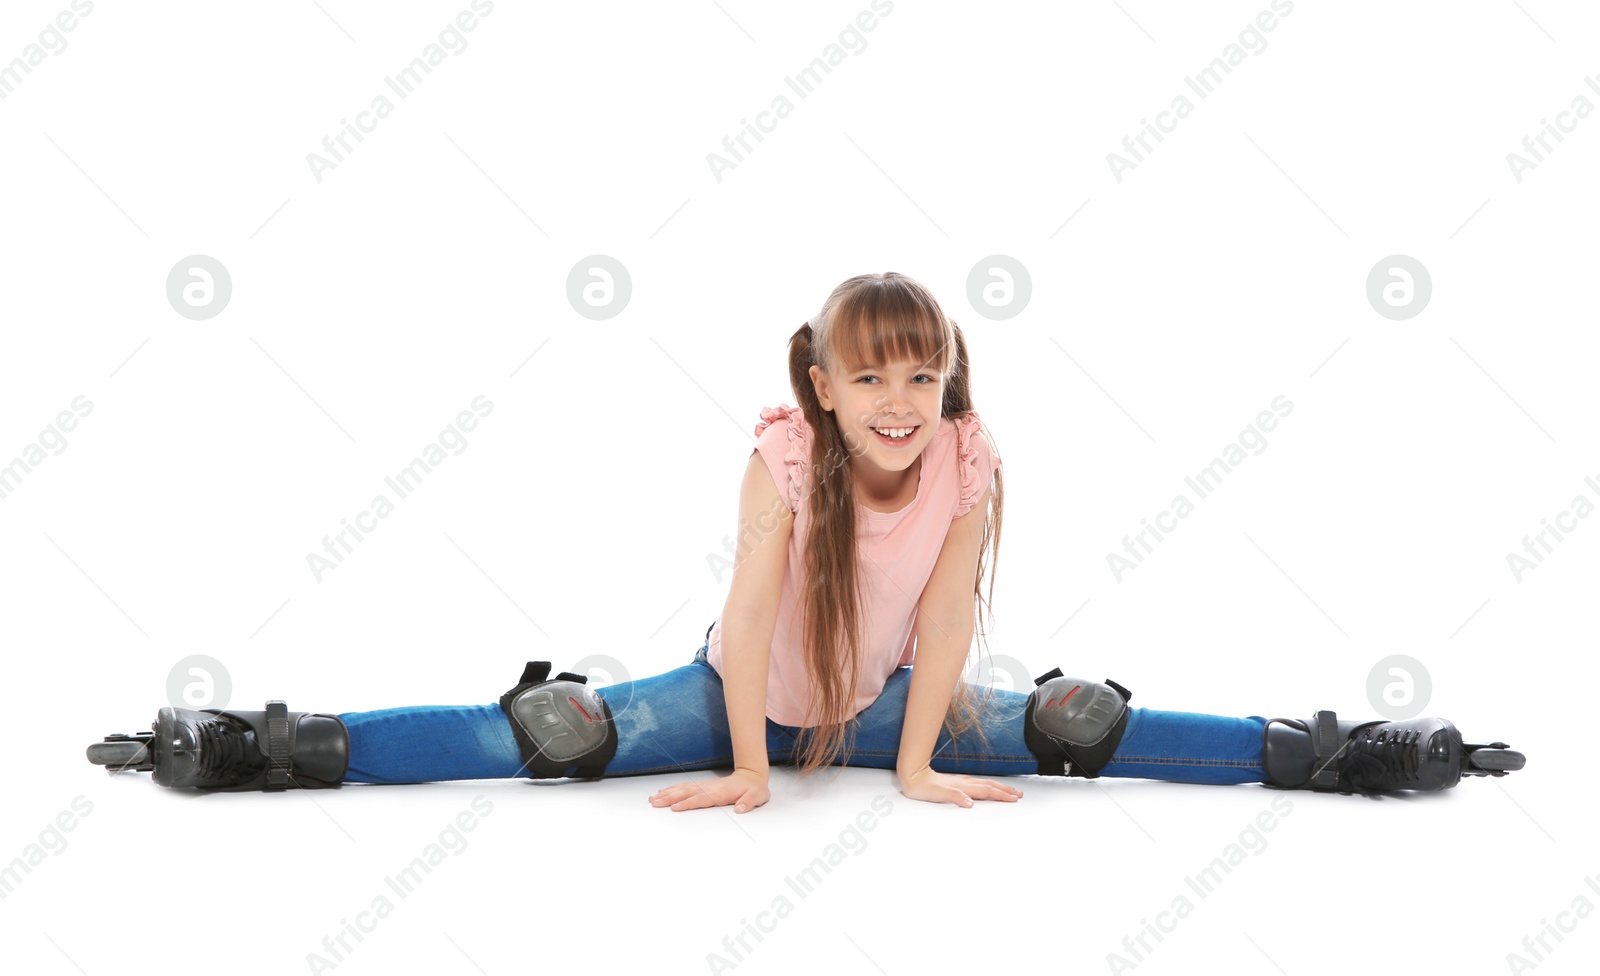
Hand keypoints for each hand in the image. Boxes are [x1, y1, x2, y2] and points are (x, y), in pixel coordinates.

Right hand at [648, 767, 769, 813]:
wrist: (752, 776)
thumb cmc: (754, 789)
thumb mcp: (757, 796)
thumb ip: (748, 802)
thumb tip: (740, 808)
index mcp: (720, 793)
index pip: (701, 799)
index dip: (688, 803)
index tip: (674, 807)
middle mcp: (710, 788)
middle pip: (686, 793)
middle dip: (670, 797)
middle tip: (654, 802)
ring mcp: (705, 786)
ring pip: (683, 789)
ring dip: (668, 793)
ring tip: (654, 798)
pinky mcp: (703, 786)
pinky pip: (686, 787)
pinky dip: (673, 789)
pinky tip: (664, 792)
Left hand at [898, 766, 1022, 806]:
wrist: (913, 775)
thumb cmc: (924, 787)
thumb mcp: (938, 794)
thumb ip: (955, 797)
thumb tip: (970, 803)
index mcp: (964, 787)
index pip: (987, 791)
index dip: (1002, 795)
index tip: (1014, 798)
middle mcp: (965, 783)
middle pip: (990, 786)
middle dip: (1006, 791)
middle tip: (1019, 795)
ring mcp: (962, 781)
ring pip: (985, 784)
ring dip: (999, 787)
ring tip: (1010, 790)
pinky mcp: (957, 781)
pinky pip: (978, 783)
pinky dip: (988, 785)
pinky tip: (988, 786)